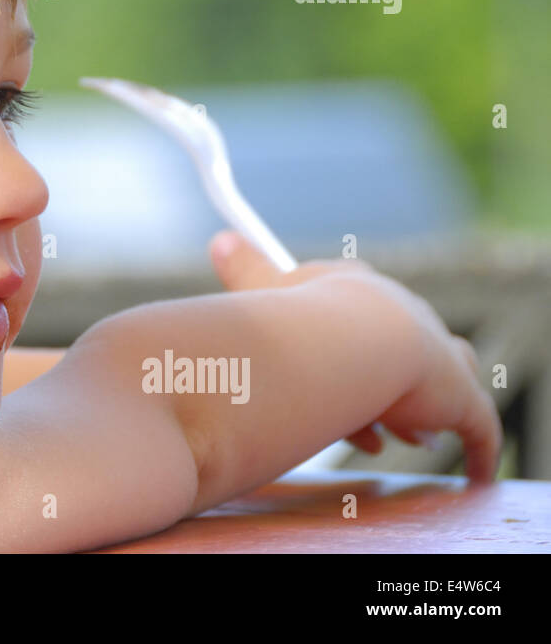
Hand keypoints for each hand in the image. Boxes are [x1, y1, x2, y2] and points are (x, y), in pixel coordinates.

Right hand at [207, 230, 502, 482]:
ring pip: (435, 380)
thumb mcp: (262, 289)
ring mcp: (437, 353)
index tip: (319, 356)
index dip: (334, 332)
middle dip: (375, 376)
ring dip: (413, 407)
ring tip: (394, 434)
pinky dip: (472, 446)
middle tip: (358, 409)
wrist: (359, 340)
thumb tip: (220, 239)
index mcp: (356, 287)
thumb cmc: (300, 315)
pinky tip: (447, 456)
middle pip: (394, 345)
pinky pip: (476, 427)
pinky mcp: (463, 399)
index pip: (352, 304)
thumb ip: (246, 266)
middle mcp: (403, 313)